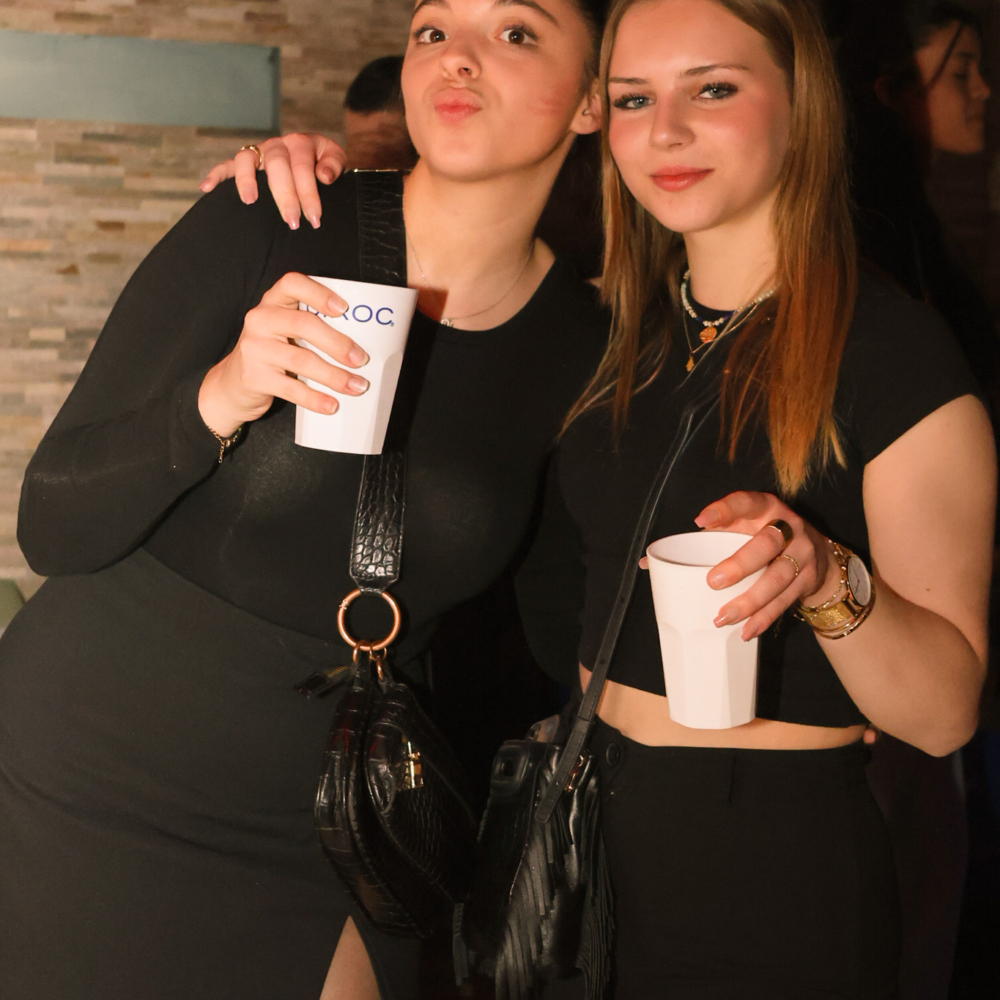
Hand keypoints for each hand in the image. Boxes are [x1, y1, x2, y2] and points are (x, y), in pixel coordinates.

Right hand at [198, 273, 367, 436]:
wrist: (232, 385)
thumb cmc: (271, 354)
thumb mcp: (284, 331)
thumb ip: (311, 327)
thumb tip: (359, 344)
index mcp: (273, 302)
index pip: (292, 284)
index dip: (319, 293)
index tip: (344, 309)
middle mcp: (260, 320)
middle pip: (304, 324)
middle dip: (338, 343)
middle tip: (361, 359)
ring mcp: (255, 348)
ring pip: (301, 360)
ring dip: (334, 376)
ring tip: (356, 386)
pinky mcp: (254, 377)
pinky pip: (291, 388)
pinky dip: (315, 398)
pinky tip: (332, 405)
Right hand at [199, 134, 346, 229]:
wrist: (314, 155)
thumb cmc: (323, 162)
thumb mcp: (335, 158)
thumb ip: (333, 164)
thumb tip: (323, 176)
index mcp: (301, 143)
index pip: (303, 168)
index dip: (308, 194)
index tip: (314, 218)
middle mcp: (278, 144)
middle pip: (277, 166)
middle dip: (285, 196)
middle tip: (292, 222)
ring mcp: (260, 152)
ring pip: (248, 160)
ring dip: (247, 180)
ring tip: (250, 201)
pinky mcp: (246, 161)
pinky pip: (227, 165)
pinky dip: (216, 174)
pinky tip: (206, 187)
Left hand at [693, 491, 842, 639]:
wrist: (818, 552)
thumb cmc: (766, 535)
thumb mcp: (747, 523)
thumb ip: (717, 531)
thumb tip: (666, 553)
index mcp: (767, 507)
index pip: (747, 502)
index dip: (725, 510)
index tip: (701, 521)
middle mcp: (789, 527)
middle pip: (767, 544)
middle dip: (740, 564)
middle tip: (712, 581)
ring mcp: (803, 554)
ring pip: (777, 578)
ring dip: (749, 601)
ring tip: (723, 616)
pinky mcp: (808, 579)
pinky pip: (785, 601)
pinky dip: (763, 618)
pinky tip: (746, 630)